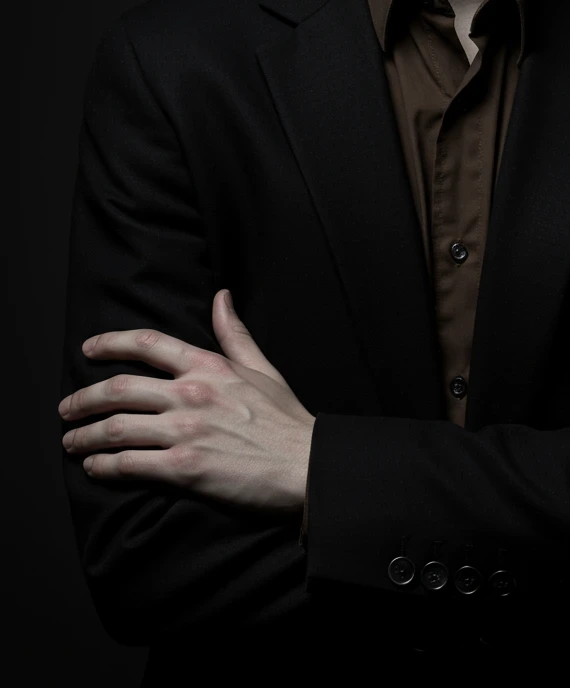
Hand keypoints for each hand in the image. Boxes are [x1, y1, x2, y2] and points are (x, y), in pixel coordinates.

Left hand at [58, 290, 314, 515]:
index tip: (88, 349)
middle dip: (84, 399)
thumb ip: (234, 333)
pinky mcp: (184, 469)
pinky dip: (104, 466)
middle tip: (67, 408)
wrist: (306, 467)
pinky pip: (129, 464)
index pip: (148, 343)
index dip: (111, 343)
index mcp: (209, 366)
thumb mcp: (263, 367)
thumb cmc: (286, 420)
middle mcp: (191, 393)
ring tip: (71, 442)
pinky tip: (94, 468)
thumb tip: (221, 296)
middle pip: (119, 388)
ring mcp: (186, 430)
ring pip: (116, 427)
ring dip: (85, 435)